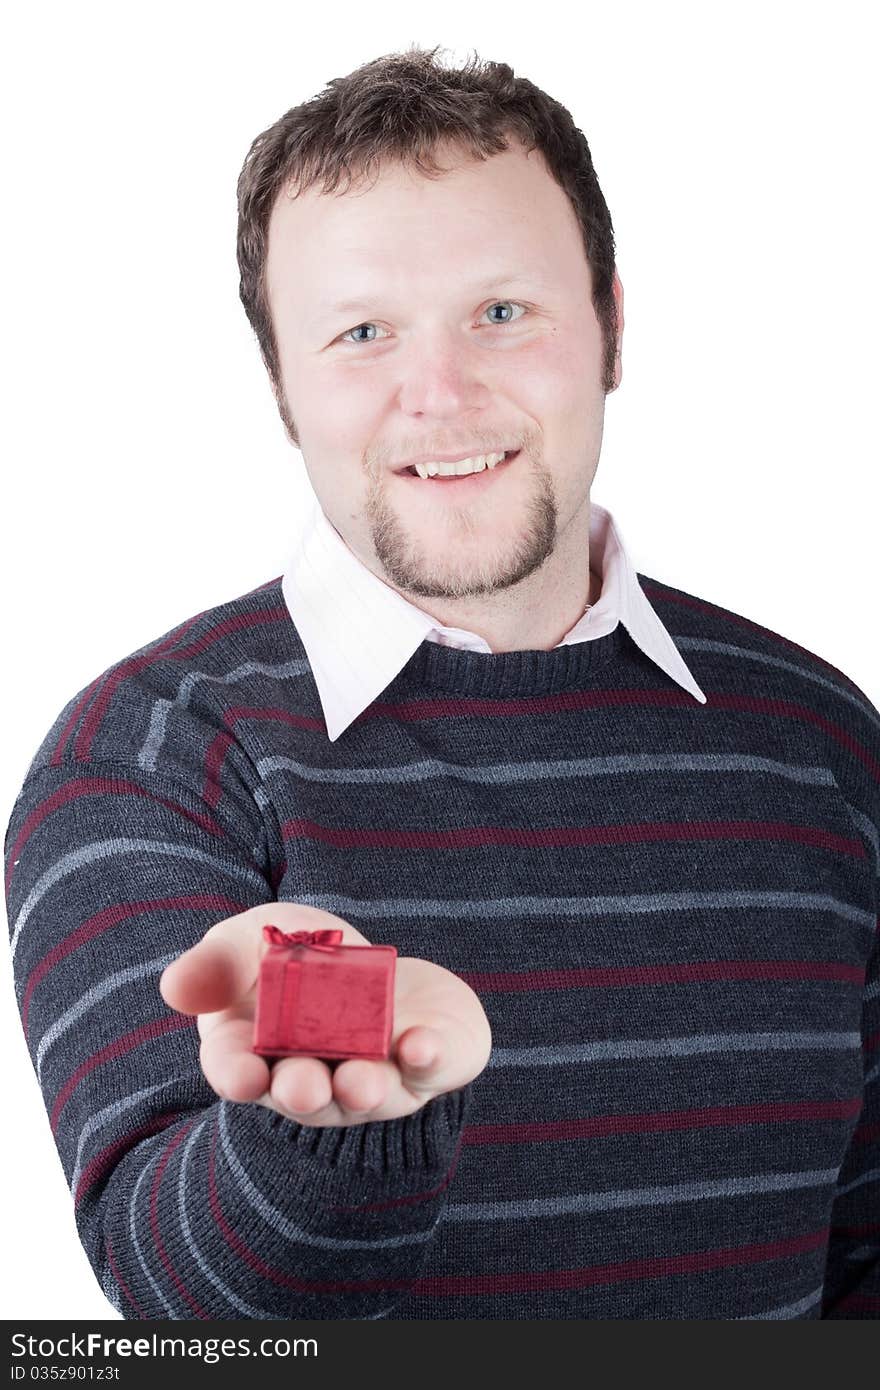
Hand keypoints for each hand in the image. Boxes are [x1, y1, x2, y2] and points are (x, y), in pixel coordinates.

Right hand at [159, 901, 491, 1127]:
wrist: (376, 962)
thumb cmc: (299, 955)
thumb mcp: (251, 940)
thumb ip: (215, 962)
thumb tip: (175, 988)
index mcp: (258, 1051)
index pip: (236, 1071)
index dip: (236, 1074)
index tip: (241, 1074)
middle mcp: (312, 1076)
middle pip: (301, 1094)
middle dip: (301, 1091)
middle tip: (302, 1085)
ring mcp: (371, 1075)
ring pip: (363, 1092)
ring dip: (361, 1088)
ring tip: (362, 1082)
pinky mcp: (424, 1063)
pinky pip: (428, 1068)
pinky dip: (425, 1056)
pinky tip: (422, 1044)